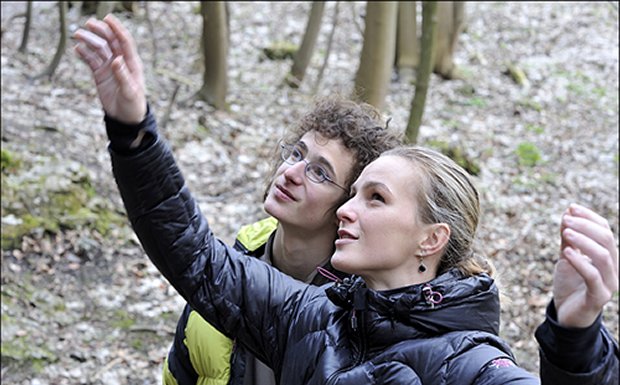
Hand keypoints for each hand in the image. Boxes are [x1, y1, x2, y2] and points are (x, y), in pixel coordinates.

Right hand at [74, 14, 145, 123]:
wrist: (125, 118)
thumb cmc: (133, 105)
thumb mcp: (130, 92)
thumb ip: (123, 76)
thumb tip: (117, 60)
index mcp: (132, 64)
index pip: (125, 42)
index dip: (117, 29)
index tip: (108, 18)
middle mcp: (121, 62)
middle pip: (110, 42)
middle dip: (100, 31)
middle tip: (88, 23)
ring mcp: (109, 67)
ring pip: (99, 49)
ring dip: (89, 41)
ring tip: (77, 35)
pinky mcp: (100, 74)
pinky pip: (91, 60)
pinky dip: (84, 54)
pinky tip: (77, 49)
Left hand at [553, 203, 618, 327]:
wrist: (567, 315)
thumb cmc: (570, 284)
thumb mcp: (566, 257)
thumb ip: (568, 238)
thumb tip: (566, 214)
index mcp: (608, 256)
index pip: (605, 230)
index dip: (589, 217)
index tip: (571, 208)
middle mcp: (613, 268)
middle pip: (606, 240)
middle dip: (585, 226)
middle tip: (566, 219)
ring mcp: (609, 283)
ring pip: (603, 256)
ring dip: (584, 241)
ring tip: (566, 232)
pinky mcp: (599, 297)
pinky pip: (592, 276)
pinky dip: (579, 262)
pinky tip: (566, 252)